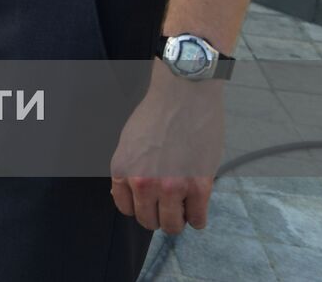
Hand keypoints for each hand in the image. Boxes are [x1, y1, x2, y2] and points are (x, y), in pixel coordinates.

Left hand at [109, 66, 224, 233]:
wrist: (184, 94)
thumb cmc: (156, 113)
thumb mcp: (129, 141)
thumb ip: (129, 168)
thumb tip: (133, 193)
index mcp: (122, 170)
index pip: (126, 209)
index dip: (139, 207)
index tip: (149, 203)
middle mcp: (143, 183)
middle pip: (148, 221)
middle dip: (158, 216)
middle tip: (168, 206)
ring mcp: (171, 187)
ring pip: (172, 225)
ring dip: (178, 220)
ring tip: (183, 207)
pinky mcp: (199, 186)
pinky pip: (197, 220)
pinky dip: (197, 218)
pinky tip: (197, 208)